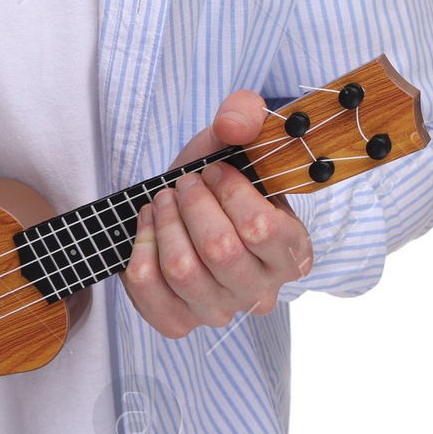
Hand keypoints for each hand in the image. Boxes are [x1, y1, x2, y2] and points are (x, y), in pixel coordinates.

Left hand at [120, 90, 312, 338]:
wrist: (189, 199)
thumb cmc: (222, 172)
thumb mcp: (240, 133)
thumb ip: (246, 113)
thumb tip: (232, 126)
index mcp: (292, 252)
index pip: (261, 229)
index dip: (229, 191)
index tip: (215, 170)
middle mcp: (261, 292)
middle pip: (218, 250)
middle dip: (192, 202)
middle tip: (186, 182)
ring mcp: (219, 311)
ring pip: (182, 271)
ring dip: (165, 221)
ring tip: (166, 198)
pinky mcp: (178, 320)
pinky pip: (149, 293)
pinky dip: (140, 248)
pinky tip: (149, 225)